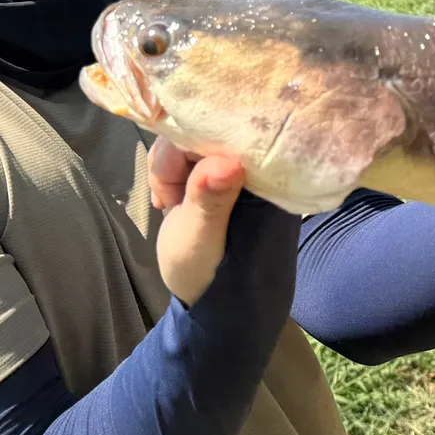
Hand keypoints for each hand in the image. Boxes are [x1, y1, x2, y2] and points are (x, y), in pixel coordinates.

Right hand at [149, 140, 246, 304]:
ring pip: (190, 140)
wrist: (208, 307)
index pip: (229, 128)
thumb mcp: (203, 241)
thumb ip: (212, 200)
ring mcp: (235, 171)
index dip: (191, 143)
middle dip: (175, 159)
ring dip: (169, 171)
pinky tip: (168, 202)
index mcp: (265, 179)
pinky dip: (170, 175)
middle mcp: (255, 167)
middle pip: (206, 128)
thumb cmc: (211, 277)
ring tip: (169, 205)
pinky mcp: (218, 178)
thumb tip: (228, 161)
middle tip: (168, 198)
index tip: (174, 178)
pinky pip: (188, 156)